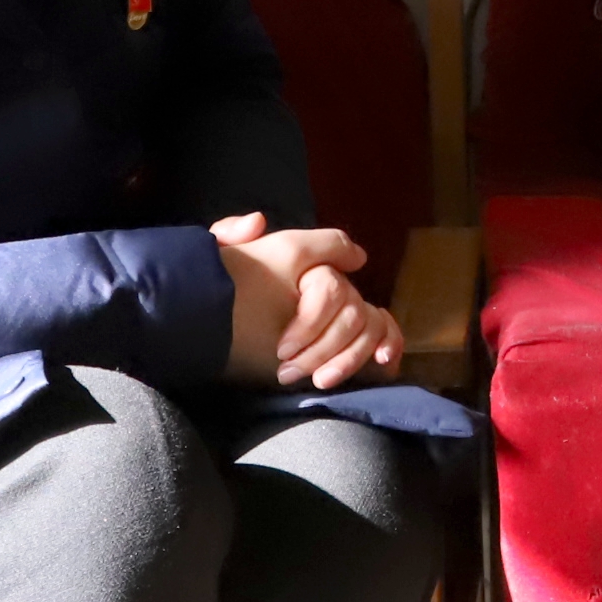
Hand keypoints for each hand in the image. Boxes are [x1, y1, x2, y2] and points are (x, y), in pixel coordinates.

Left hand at [213, 212, 403, 387]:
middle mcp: (330, 288)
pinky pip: (385, 332)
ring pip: (369, 327)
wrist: (211, 333)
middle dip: (323, 346)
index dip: (313, 317)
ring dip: (349, 357)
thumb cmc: (221, 295)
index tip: (284, 346)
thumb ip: (230, 234)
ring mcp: (342, 315)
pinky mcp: (352, 341)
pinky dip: (390, 344)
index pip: (330, 287)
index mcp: (304, 269)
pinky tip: (382, 363)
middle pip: (351, 312)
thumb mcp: (216, 262)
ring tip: (320, 380)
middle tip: (288, 371)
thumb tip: (258, 221)